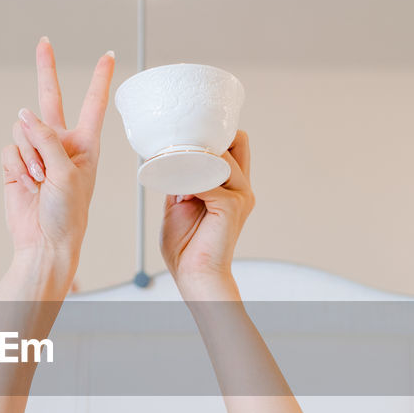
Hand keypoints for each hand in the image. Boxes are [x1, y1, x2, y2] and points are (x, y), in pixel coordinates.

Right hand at [1, 38, 114, 279]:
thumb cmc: (68, 214)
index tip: (108, 54)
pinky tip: (25, 183)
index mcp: (85, 145)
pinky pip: (9, 149)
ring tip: (39, 180)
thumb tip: (22, 114)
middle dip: (46, 69)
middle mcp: (61, 144)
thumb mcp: (66, 173)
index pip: (93, 104)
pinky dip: (16, 165)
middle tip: (44, 42)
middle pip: (51, 99)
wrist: (45, 243)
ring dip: (29, 155)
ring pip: (23, 130)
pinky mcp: (16, 165)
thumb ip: (46, 139)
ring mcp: (37, 154)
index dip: (100, 78)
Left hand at [160, 131, 253, 295]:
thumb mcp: (179, 204)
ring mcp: (240, 195)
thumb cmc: (187, 246)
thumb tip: (171, 160)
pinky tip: (179, 193)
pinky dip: (189, 181)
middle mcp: (242, 188)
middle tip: (183, 151)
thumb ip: (182, 180)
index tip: (185, 142)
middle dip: (211, 140)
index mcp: (233, 187)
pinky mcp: (232, 205)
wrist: (194, 274)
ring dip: (195, 161)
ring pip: (219, 157)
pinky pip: (207, 179)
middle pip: (238, 141)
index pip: (234, 146)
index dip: (213, 138)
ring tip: (176, 176)